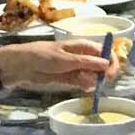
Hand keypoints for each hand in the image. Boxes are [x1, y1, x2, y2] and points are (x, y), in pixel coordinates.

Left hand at [0, 37, 117, 92]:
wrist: (23, 66)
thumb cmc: (43, 56)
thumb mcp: (66, 59)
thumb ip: (87, 63)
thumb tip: (107, 64)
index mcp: (83, 46)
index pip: (105, 52)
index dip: (111, 62)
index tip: (111, 75)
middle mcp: (82, 56)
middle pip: (101, 65)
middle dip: (103, 74)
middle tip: (100, 83)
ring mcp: (77, 67)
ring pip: (93, 75)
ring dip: (93, 81)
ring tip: (83, 83)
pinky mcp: (70, 78)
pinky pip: (84, 82)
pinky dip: (85, 85)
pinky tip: (82, 87)